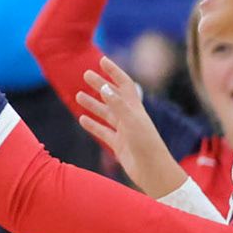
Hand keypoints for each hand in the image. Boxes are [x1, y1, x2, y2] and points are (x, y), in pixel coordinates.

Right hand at [76, 57, 186, 197]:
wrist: (154, 172)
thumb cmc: (146, 145)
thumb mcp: (132, 121)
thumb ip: (117, 104)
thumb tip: (103, 86)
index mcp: (135, 108)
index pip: (124, 84)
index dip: (114, 72)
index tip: (102, 61)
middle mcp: (129, 117)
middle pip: (112, 96)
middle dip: (100, 85)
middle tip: (86, 75)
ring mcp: (124, 131)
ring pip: (105, 113)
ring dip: (93, 104)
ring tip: (78, 95)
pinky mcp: (119, 145)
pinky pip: (103, 131)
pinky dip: (93, 124)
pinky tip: (82, 119)